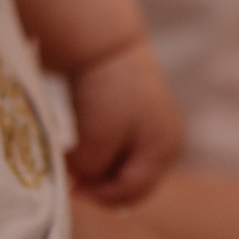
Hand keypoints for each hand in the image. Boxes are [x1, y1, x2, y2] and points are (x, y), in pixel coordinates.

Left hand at [62, 42, 183, 206]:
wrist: (106, 41)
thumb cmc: (105, 91)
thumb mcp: (97, 140)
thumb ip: (92, 172)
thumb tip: (82, 180)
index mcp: (164, 150)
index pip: (131, 192)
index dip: (98, 197)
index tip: (69, 192)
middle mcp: (169, 141)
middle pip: (132, 181)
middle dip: (100, 185)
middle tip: (69, 182)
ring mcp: (157, 126)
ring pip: (125, 164)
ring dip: (99, 168)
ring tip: (71, 162)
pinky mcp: (141, 112)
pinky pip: (121, 145)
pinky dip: (101, 149)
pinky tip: (79, 142)